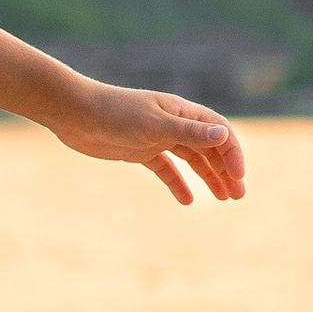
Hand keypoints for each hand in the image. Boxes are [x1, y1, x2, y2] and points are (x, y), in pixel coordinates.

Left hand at [0, 20, 247, 202]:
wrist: (74, 114)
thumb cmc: (114, 113)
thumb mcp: (154, 125)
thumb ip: (188, 132)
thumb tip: (223, 135)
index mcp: (181, 111)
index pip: (219, 132)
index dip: (232, 153)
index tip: (238, 177)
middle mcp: (173, 123)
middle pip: (208, 147)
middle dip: (226, 170)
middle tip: (238, 196)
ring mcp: (156, 137)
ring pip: (191, 159)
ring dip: (208, 177)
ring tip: (224, 198)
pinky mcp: (139, 150)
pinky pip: (166, 168)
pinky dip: (177, 183)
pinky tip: (187, 200)